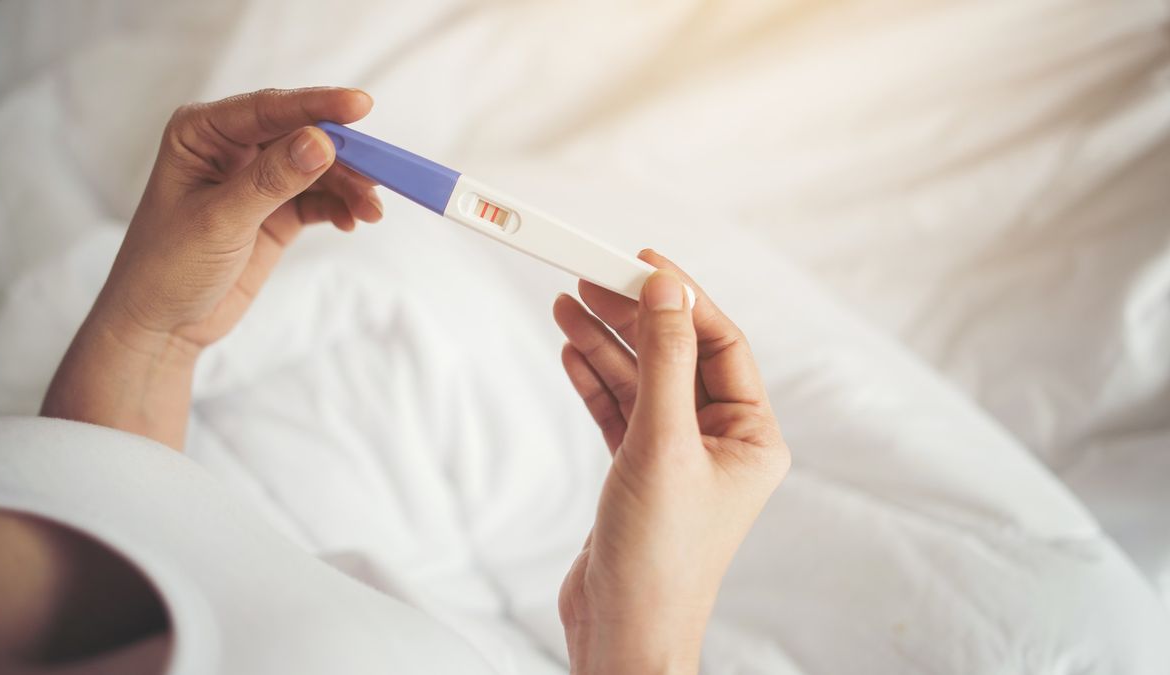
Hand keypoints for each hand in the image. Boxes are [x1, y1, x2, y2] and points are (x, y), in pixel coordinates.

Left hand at [42, 87, 380, 447]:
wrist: (162, 325)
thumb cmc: (168, 267)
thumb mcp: (220, 221)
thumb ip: (271, 180)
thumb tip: (320, 142)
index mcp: (202, 132)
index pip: (268, 109)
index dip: (317, 105)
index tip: (361, 105)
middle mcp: (230, 147)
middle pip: (302, 135)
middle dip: (343, 153)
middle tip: (381, 171)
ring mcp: (257, 179)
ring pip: (317, 168)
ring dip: (348, 186)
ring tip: (371, 211)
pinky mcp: (275, 211)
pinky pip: (319, 198)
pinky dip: (340, 207)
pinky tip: (353, 221)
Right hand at [552, 250, 789, 673]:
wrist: (622, 631)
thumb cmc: (658, 554)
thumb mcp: (663, 443)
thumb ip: (666, 360)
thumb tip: (669, 288)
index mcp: (752, 435)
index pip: (720, 343)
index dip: (681, 297)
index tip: (640, 261)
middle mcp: (720, 441)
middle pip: (675, 355)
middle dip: (632, 316)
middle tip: (588, 276)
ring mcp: (678, 456)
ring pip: (641, 381)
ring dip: (604, 343)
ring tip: (565, 304)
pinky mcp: (639, 472)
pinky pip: (619, 411)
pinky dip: (594, 381)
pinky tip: (570, 350)